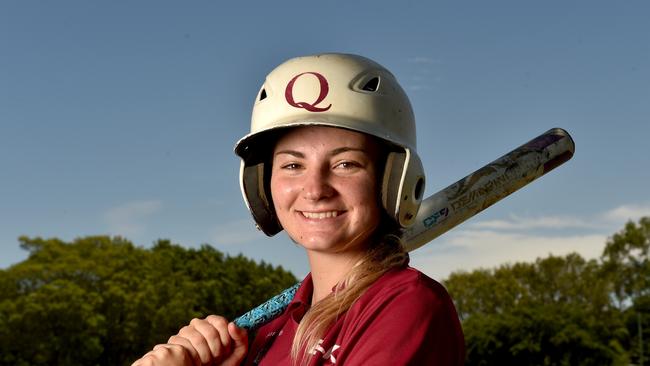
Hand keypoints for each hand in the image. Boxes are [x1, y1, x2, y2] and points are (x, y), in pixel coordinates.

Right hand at [131, 315, 247, 365]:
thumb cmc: (222, 363)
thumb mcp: (237, 351)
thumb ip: (240, 337)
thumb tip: (232, 325)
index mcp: (212, 322)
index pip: (220, 322)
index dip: (226, 339)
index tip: (226, 350)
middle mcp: (197, 323)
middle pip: (210, 332)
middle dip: (216, 349)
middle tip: (216, 358)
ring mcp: (184, 332)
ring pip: (197, 339)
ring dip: (205, 355)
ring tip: (206, 361)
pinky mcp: (175, 342)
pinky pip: (185, 347)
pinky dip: (194, 358)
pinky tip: (196, 362)